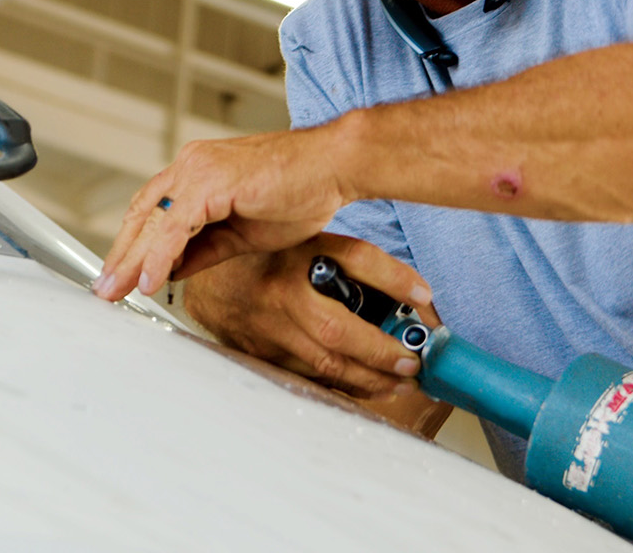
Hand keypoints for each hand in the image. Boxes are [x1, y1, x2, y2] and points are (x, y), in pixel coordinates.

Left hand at [93, 126, 351, 301]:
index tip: (122, 275)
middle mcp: (192, 165)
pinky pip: (175, 227)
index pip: (152, 211)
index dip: (134, 244)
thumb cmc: (302, 190)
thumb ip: (204, 248)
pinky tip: (149, 280)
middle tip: (105, 290)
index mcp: (198, 171)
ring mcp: (200, 170)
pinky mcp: (212, 182)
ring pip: (153, 221)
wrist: (335, 166)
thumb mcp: (242, 232)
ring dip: (131, 260)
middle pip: (142, 214)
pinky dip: (159, 256)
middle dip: (121, 255)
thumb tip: (173, 269)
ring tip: (115, 291)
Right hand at [179, 234, 438, 399]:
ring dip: (368, 378)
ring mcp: (269, 326)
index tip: (425, 297)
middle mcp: (283, 291)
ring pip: (325, 363)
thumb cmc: (267, 258)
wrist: (207, 277)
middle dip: (382, 353)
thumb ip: (348, 266)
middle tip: (414, 363)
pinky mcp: (260, 352)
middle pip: (339, 330)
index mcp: (301, 252)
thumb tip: (408, 297)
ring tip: (400, 383)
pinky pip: (307, 376)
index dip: (396, 278)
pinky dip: (340, 385)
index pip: (357, 259)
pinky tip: (364, 388)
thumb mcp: (309, 244)